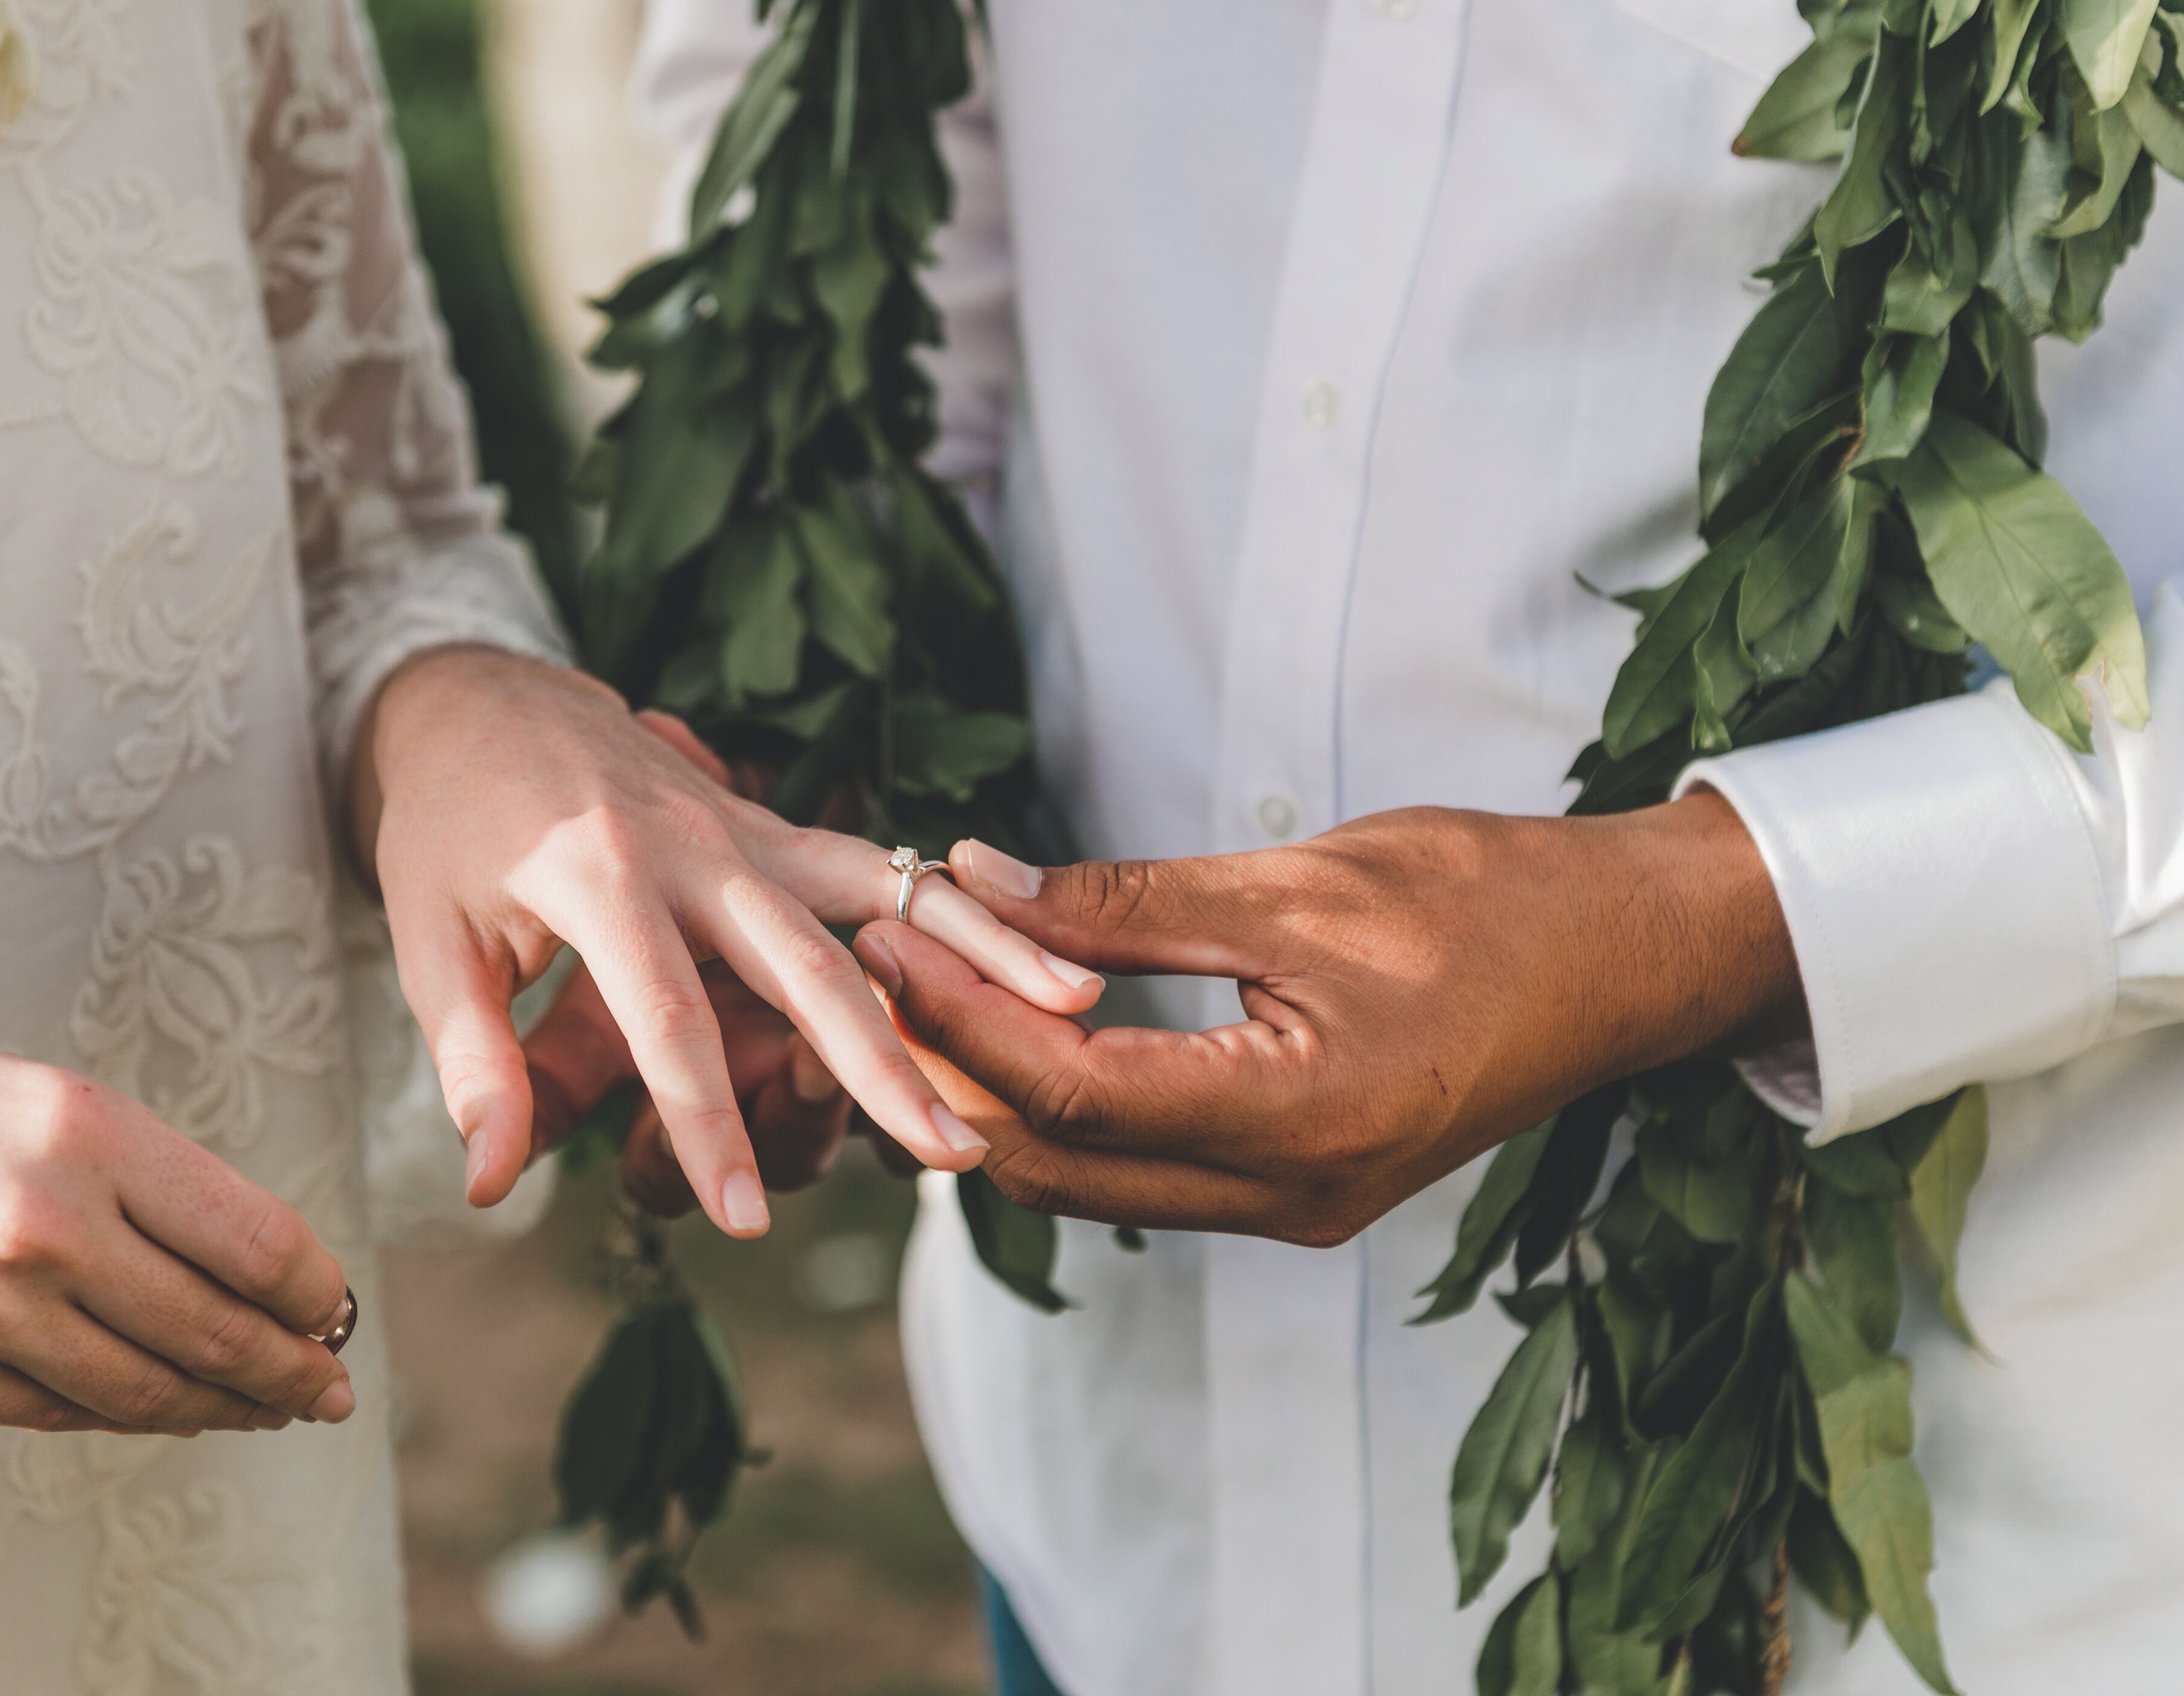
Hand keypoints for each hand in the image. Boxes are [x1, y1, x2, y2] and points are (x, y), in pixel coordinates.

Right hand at [0, 1003, 357, 1434]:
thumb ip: (153, 1185)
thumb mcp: (50, 1099)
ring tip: (266, 1408)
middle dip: (293, 1370)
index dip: (316, 1294)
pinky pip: (56, 1414)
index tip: (341, 1313)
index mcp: (87, 1133)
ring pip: (142, 1392)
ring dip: (221, 1407)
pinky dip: (123, 1415)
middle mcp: (39, 1226)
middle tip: (334, 1389)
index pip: (255, 1242)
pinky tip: (160, 1406)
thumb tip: (265, 1275)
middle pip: (215, 1331)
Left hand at [352, 647, 1099, 1237]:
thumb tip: (491, 1182)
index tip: (744, 1220)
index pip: (665, 1021)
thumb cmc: (449, 832)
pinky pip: (883, 865)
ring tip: (1069, 1004)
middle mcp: (692, 844)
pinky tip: (1042, 943)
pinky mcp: (778, 825)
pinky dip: (962, 901)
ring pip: (880, 892)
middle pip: (807, 962)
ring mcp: (748, 827)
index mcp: (596, 875)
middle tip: (949, 1153)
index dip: (707, 1125)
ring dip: (974, 951)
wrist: (483, 701)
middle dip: (882, 1064)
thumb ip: (475, 1064)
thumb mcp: (431, 944)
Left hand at [852, 795, 1800, 1245]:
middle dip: (948, 1074)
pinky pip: (1141, 1176)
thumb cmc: (1487, 900)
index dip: (958, 1017)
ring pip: (1090, 1185)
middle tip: (871, 972)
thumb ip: (1127, 902)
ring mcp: (1294, 1210)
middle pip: (1058, 1166)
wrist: (1621, 961)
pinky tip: (1015, 1034)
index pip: (1073, 1093)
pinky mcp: (1295, 1190)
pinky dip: (1062, 1113)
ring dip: (994, 1099)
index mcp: (1302, 1119)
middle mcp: (1292, 1196)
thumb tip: (979, 883)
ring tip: (921, 996)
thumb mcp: (1299, 885)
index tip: (886, 933)